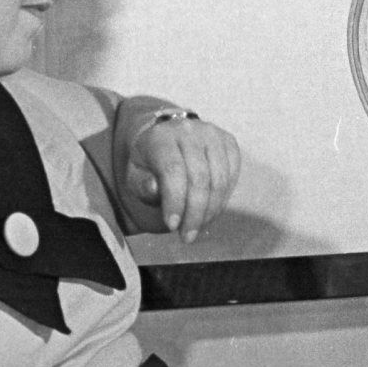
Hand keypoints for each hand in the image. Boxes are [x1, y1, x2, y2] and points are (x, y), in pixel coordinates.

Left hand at [124, 114, 240, 241]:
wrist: (169, 139)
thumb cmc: (150, 163)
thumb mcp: (136, 174)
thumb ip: (141, 184)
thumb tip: (154, 188)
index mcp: (161, 136)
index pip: (172, 170)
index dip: (175, 201)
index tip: (172, 226)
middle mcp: (189, 130)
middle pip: (199, 179)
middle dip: (194, 213)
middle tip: (187, 236)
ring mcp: (213, 134)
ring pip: (219, 180)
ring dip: (210, 211)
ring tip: (198, 226)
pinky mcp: (229, 142)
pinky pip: (231, 177)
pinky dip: (222, 200)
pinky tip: (209, 211)